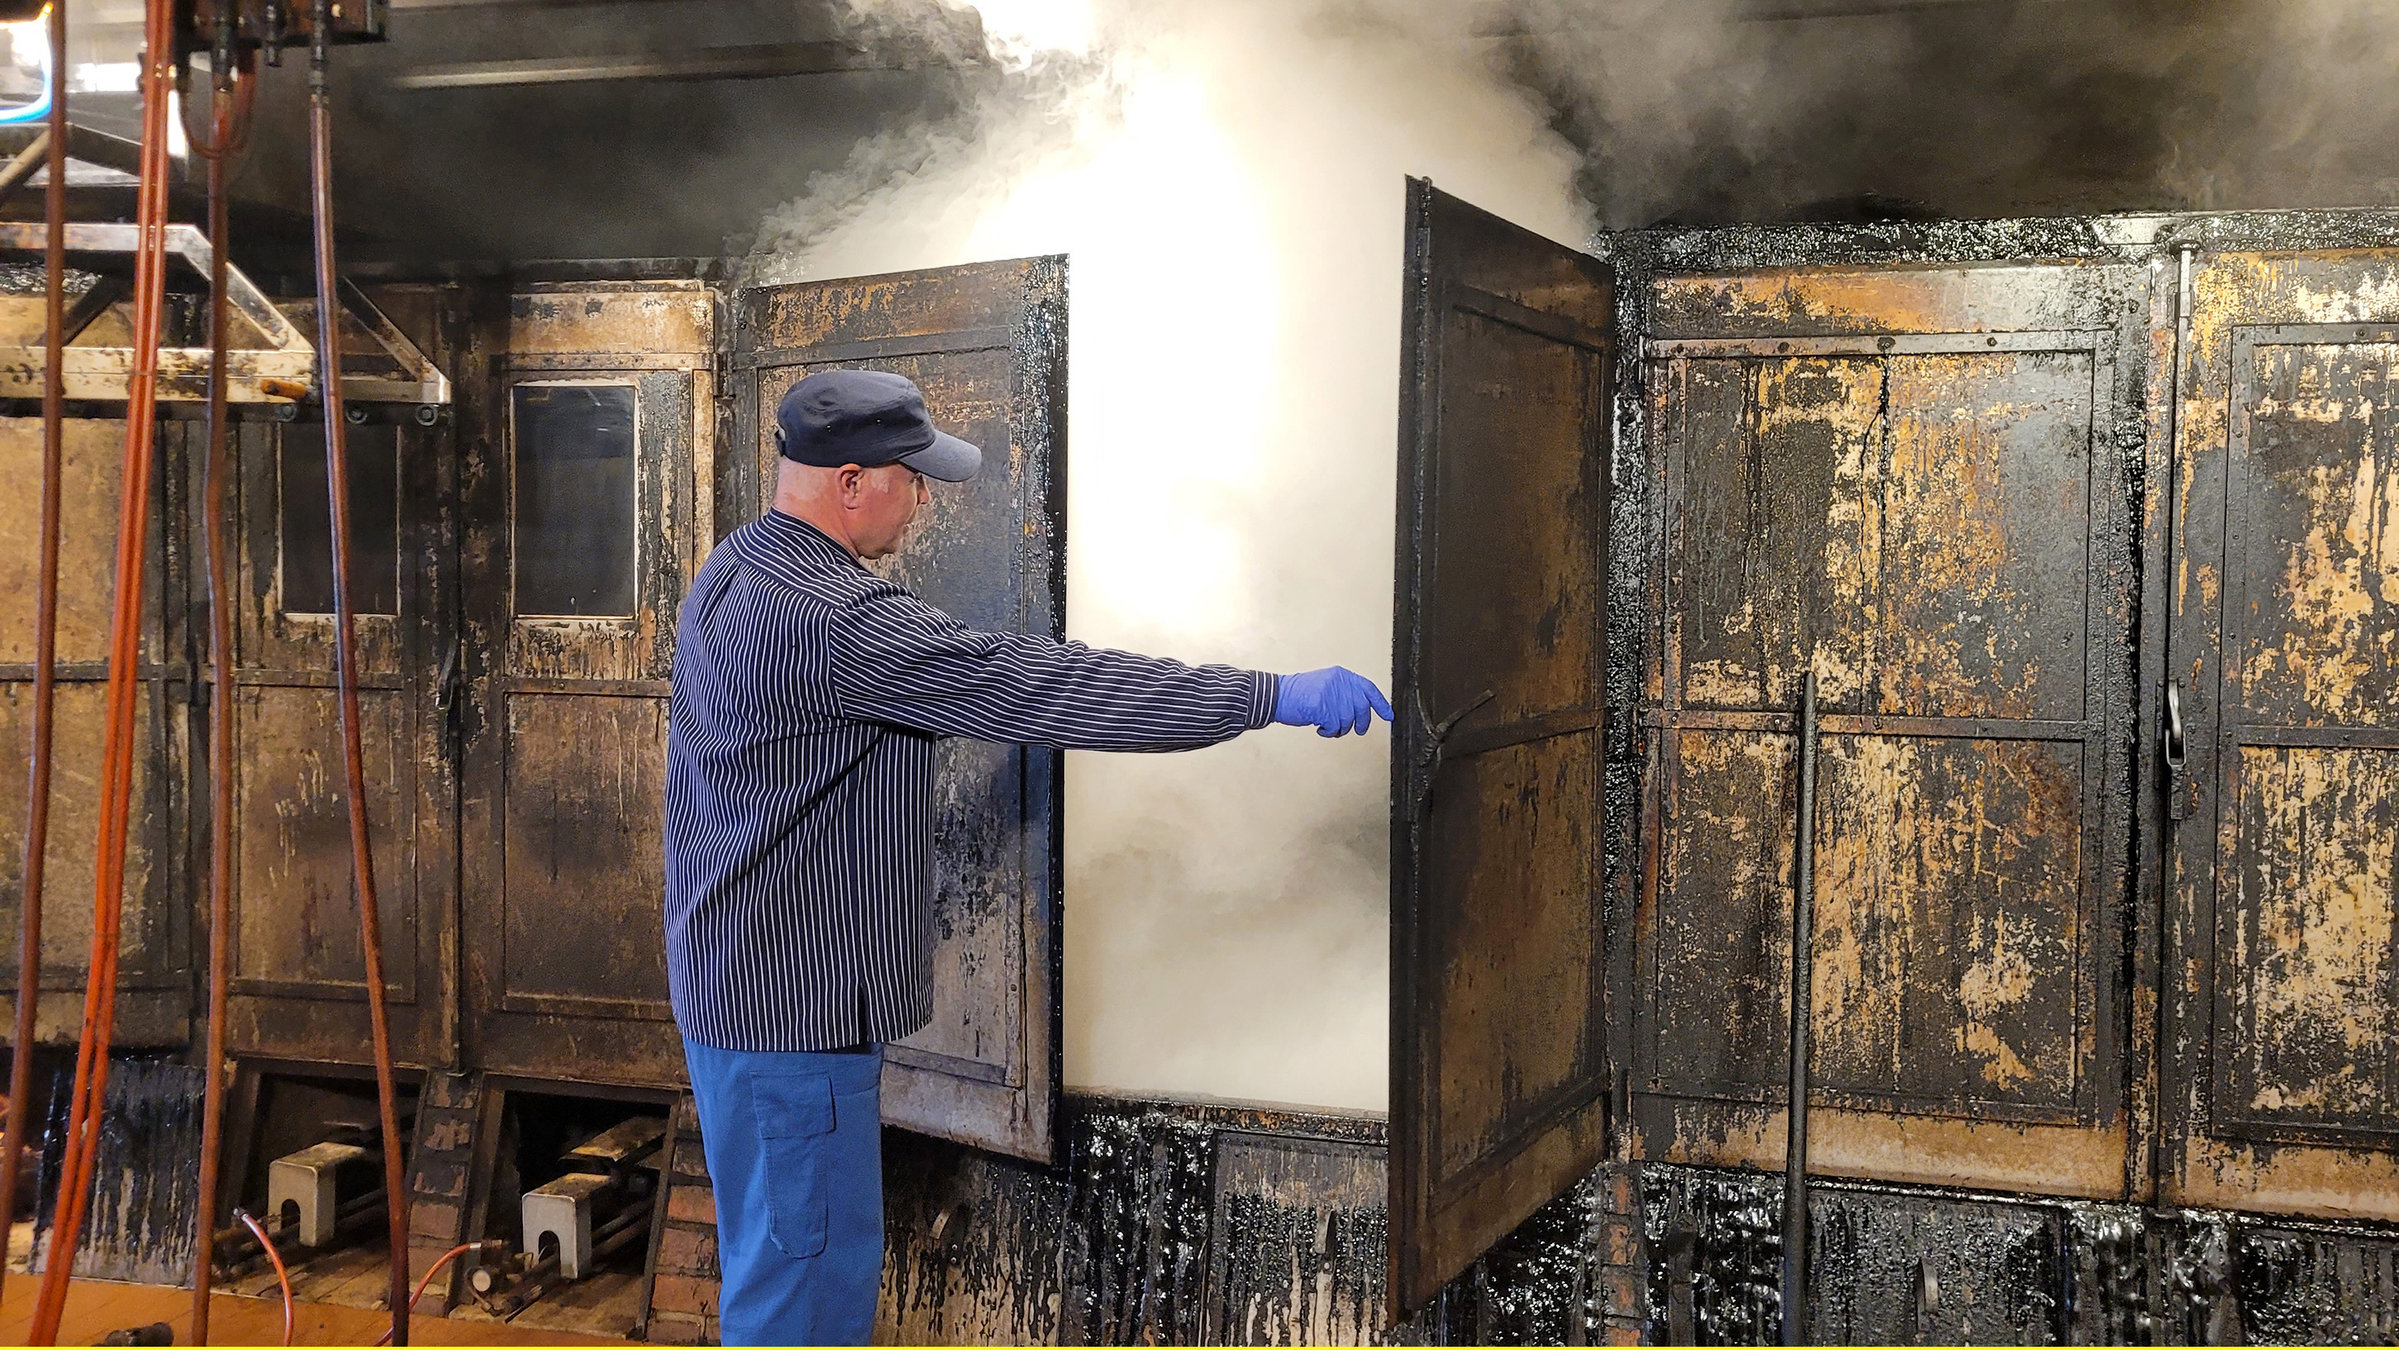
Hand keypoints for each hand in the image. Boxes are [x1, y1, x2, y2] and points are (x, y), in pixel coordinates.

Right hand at [1274, 667, 1393, 737]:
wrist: (1277, 696)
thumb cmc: (1299, 694)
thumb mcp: (1326, 685)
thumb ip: (1344, 692)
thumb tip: (1362, 710)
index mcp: (1341, 675)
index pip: (1368, 688)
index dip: (1381, 704)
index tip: (1388, 715)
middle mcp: (1338, 683)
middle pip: (1361, 707)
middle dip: (1361, 722)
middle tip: (1358, 730)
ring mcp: (1330, 694)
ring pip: (1348, 720)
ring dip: (1339, 729)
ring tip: (1328, 726)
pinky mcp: (1322, 707)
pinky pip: (1334, 726)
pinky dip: (1329, 732)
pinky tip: (1320, 728)